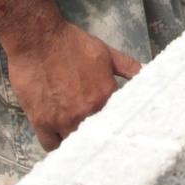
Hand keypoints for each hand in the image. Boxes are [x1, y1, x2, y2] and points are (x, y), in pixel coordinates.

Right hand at [5, 18, 140, 150]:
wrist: (37, 40)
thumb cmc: (69, 44)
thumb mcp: (105, 52)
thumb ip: (129, 67)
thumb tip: (147, 73)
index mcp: (105, 96)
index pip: (116, 121)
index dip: (113, 124)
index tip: (111, 127)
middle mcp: (86, 111)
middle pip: (96, 136)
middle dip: (95, 134)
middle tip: (92, 132)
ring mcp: (63, 119)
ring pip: (74, 142)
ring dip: (76, 139)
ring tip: (75, 133)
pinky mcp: (42, 122)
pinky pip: (50, 144)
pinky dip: (55, 142)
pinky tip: (58, 135)